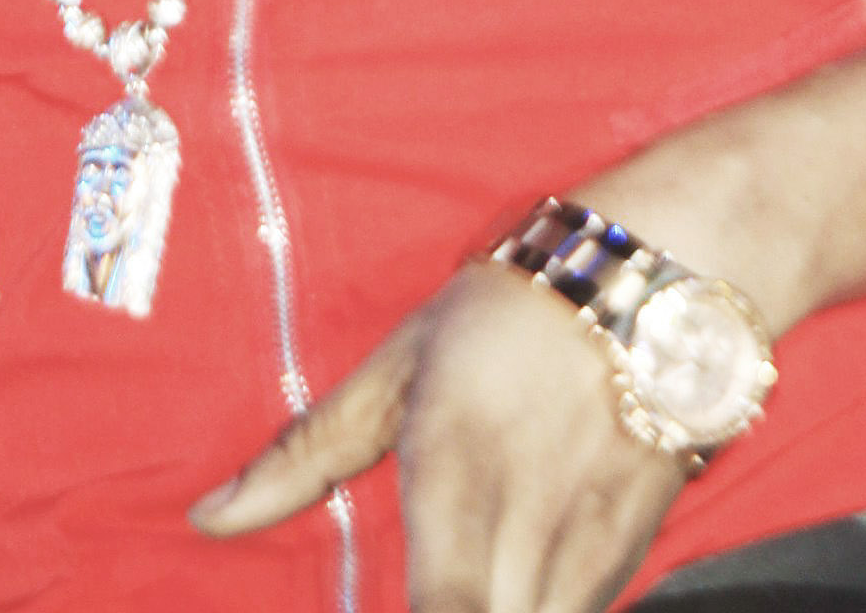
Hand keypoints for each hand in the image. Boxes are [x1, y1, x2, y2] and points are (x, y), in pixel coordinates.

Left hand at [189, 259, 683, 612]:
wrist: (657, 286)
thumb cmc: (509, 312)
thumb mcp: (398, 364)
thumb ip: (305, 454)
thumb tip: (209, 519)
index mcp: (450, 466)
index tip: (391, 606)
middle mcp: (522, 516)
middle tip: (423, 583)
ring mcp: (587, 543)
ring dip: (492, 610)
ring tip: (461, 576)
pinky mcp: (633, 554)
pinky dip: (536, 608)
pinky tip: (510, 577)